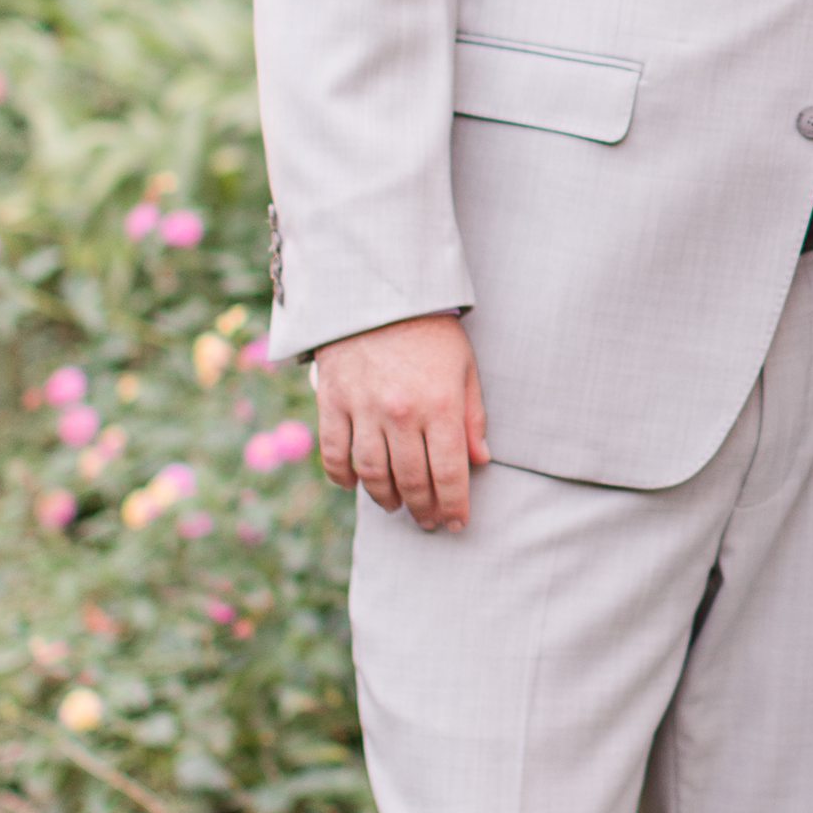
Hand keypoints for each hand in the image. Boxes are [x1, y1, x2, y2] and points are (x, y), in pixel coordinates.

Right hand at [314, 313, 489, 530]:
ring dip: (386, 499)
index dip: (454, 505)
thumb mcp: (464, 367)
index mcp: (439, 405)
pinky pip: (335, 453)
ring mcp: (363, 409)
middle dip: (423, 509)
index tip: (458, 522)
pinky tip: (355, 485)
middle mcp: (401, 413)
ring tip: (397, 506)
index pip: (448, 473)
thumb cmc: (429, 329)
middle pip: (411, 481)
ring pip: (372, 474)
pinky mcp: (332, 402)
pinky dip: (343, 477)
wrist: (376, 290)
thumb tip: (480, 460)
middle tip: (429, 522)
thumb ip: (472, 415)